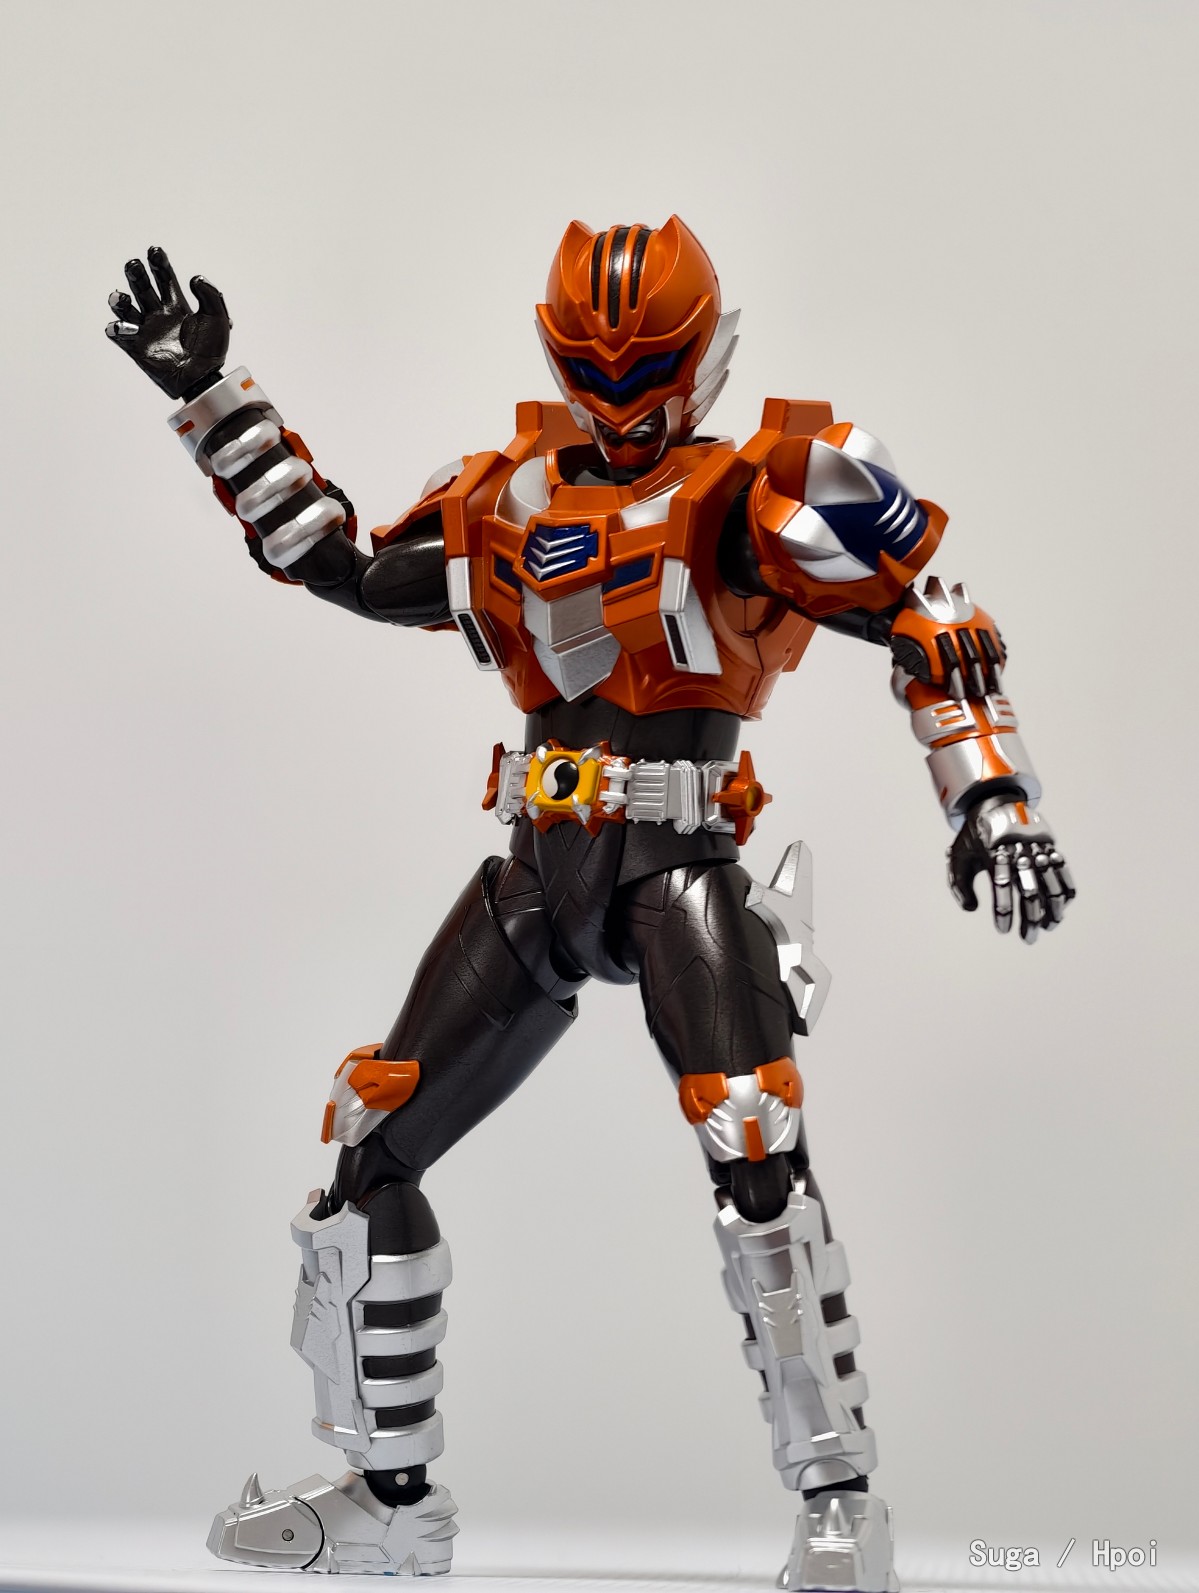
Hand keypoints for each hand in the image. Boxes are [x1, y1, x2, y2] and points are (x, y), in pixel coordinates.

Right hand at [105, 246, 230, 400]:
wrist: (203, 378)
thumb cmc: (211, 351)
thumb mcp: (218, 318)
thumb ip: (210, 295)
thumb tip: (194, 278)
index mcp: (177, 305)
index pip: (163, 278)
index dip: (158, 263)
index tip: (155, 251)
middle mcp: (158, 314)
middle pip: (142, 287)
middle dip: (135, 274)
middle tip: (134, 266)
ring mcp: (146, 330)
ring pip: (125, 308)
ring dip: (118, 299)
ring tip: (120, 297)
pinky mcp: (137, 348)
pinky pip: (119, 334)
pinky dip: (117, 328)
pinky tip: (124, 326)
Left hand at [948, 795, 1074, 942]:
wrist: (993, 801)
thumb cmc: (973, 836)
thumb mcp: (957, 857)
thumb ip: (960, 885)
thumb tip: (972, 909)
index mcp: (993, 854)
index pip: (1001, 887)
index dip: (1004, 912)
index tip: (1003, 931)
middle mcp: (1018, 852)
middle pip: (1029, 891)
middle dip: (1030, 919)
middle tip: (1027, 938)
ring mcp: (1036, 848)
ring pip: (1051, 883)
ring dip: (1052, 909)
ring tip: (1048, 927)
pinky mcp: (1049, 846)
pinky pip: (1063, 871)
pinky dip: (1065, 891)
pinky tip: (1060, 908)